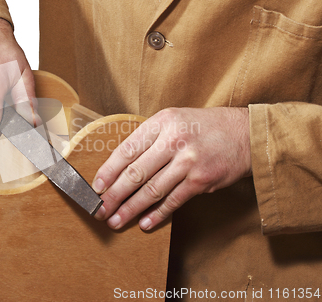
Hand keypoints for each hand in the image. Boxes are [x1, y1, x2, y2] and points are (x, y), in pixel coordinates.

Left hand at [92, 107, 251, 229]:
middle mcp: (174, 141)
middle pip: (135, 173)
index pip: (127, 150)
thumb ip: (149, 138)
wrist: (246, 134)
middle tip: (100, 210)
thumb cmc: (204, 127)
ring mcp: (188, 162)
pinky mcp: (201, 181)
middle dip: (114, 195)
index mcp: (162, 122)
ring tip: (116, 220)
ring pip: (151, 190)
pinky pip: (173, 201)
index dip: (108, 171)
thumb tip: (120, 165)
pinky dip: (157, 214)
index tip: (96, 187)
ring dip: (130, 209)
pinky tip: (144, 223)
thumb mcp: (174, 119)